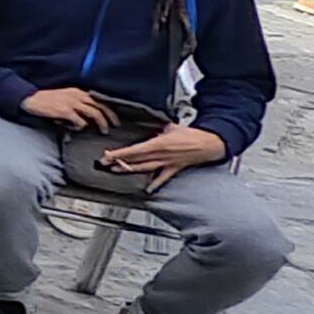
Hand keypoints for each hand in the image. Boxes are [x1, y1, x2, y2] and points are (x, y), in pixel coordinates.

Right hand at [21, 85, 119, 130]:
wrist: (30, 98)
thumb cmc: (47, 100)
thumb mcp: (64, 97)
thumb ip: (76, 103)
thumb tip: (87, 116)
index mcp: (78, 92)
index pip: (99, 99)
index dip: (109, 109)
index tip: (114, 117)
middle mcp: (77, 96)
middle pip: (100, 106)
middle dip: (110, 117)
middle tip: (115, 125)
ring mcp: (71, 103)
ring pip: (94, 113)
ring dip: (101, 123)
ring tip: (104, 131)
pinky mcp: (65, 111)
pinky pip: (80, 122)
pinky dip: (81, 127)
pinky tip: (77, 129)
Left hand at [99, 122, 226, 176]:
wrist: (208, 143)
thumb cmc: (191, 134)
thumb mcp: (171, 126)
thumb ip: (159, 127)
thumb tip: (152, 124)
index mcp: (158, 144)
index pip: (133, 150)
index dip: (119, 154)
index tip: (108, 155)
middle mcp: (160, 155)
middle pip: (136, 160)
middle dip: (119, 162)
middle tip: (105, 164)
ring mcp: (166, 163)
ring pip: (145, 168)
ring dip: (130, 170)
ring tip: (117, 171)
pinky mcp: (174, 168)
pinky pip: (162, 178)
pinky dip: (154, 184)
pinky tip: (148, 190)